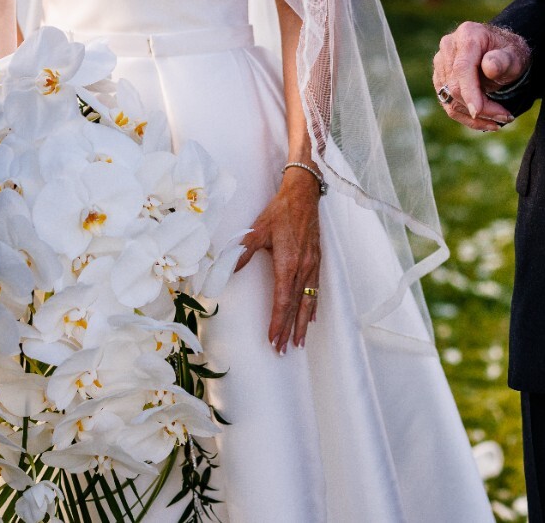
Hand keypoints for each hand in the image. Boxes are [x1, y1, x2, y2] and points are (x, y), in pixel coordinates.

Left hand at [234, 167, 321, 352]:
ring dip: (303, 324)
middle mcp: (303, 268)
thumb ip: (243, 251)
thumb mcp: (257, 229)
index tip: (273, 339)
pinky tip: (312, 317)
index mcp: (288, 262)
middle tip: (284, 350)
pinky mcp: (317, 260)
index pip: (282, 300)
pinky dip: (313, 306)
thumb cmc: (280, 211)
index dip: (278, 322)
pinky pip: (316, 289)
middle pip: (296, 306)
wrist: (303, 195)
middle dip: (289, 330)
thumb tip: (227, 268)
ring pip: (308, 301)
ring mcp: (312, 265)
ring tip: (300, 342)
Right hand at [431, 22, 528, 131]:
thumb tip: (489, 67)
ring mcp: (441, 63)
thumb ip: (504, 61)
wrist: (501, 53)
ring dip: (474, 116)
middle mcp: (449, 46)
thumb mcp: (516, 55)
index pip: (462, 67)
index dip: (469, 91)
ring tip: (500, 120)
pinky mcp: (440, 78)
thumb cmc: (510, 53)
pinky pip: (448, 104)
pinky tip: (486, 121)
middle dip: (480, 107)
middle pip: (455, 86)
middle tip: (506, 117)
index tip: (478, 111)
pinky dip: (467, 117)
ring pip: (450, 99)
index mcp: (467, 35)